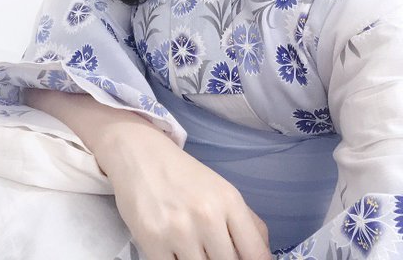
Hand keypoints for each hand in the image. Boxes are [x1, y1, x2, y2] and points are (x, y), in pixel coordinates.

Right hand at [99, 122, 272, 259]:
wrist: (139, 153)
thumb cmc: (183, 174)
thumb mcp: (220, 189)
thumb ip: (246, 222)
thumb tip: (263, 254)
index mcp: (230, 201)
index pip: (256, 254)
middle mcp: (207, 215)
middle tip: (211, 249)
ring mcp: (179, 230)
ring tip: (191, 247)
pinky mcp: (152, 241)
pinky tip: (173, 250)